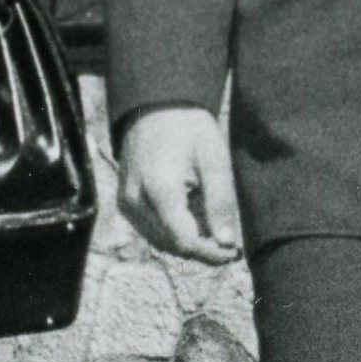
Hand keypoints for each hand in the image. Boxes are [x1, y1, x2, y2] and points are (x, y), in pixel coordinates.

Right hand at [117, 102, 247, 263]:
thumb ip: (220, 202)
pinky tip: (193, 218)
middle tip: (230, 242)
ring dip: (189, 242)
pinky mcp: (125, 203)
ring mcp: (127, 203)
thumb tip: (227, 244)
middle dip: (202, 249)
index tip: (234, 252)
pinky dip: (174, 232)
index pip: (184, 241)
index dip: (211, 253)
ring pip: (161, 242)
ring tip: (213, 226)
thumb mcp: (214, 159)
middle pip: (172, 246)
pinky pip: (151, 231)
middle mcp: (135, 201)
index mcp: (158, 189)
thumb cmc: (189, 129)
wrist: (156, 107)